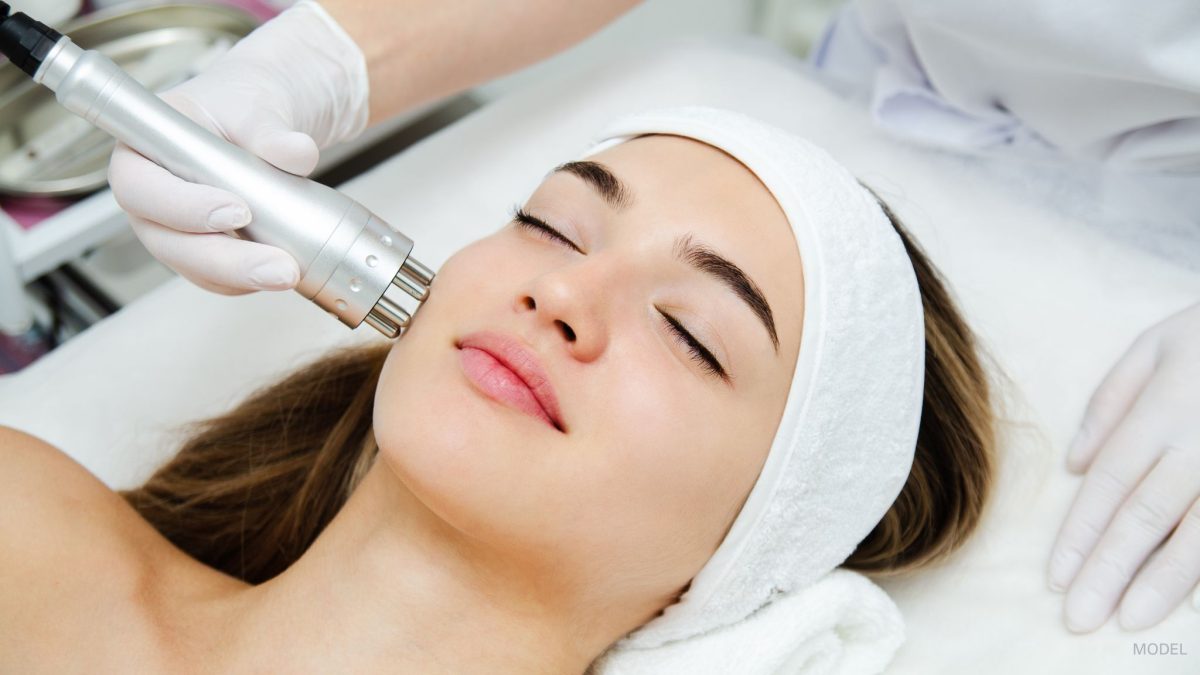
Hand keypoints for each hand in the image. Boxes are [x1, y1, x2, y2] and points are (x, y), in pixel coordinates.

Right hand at [106, 0, 367, 293]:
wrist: (262, 119)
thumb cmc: (240, 102)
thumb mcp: (254, 103)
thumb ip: (269, 128)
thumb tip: (296, 152)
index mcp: (140, 151)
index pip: (141, 188)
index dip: (184, 208)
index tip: (238, 211)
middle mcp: (149, 196)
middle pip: (168, 242)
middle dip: (225, 260)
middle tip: (277, 266)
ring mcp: (172, 228)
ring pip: (194, 267)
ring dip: (242, 277)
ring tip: (289, 273)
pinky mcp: (203, 248)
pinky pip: (218, 277)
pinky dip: (249, 280)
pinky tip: (281, 270)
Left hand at [1048, 300, 1199, 631]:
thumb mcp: (1156, 345)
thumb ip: (1109, 402)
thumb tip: (1073, 464)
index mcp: (1164, 410)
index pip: (1110, 483)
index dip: (1080, 533)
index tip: (1056, 576)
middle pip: (1145, 516)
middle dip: (1109, 570)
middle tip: (1079, 617)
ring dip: (1161, 582)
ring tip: (1129, 619)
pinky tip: (1192, 601)